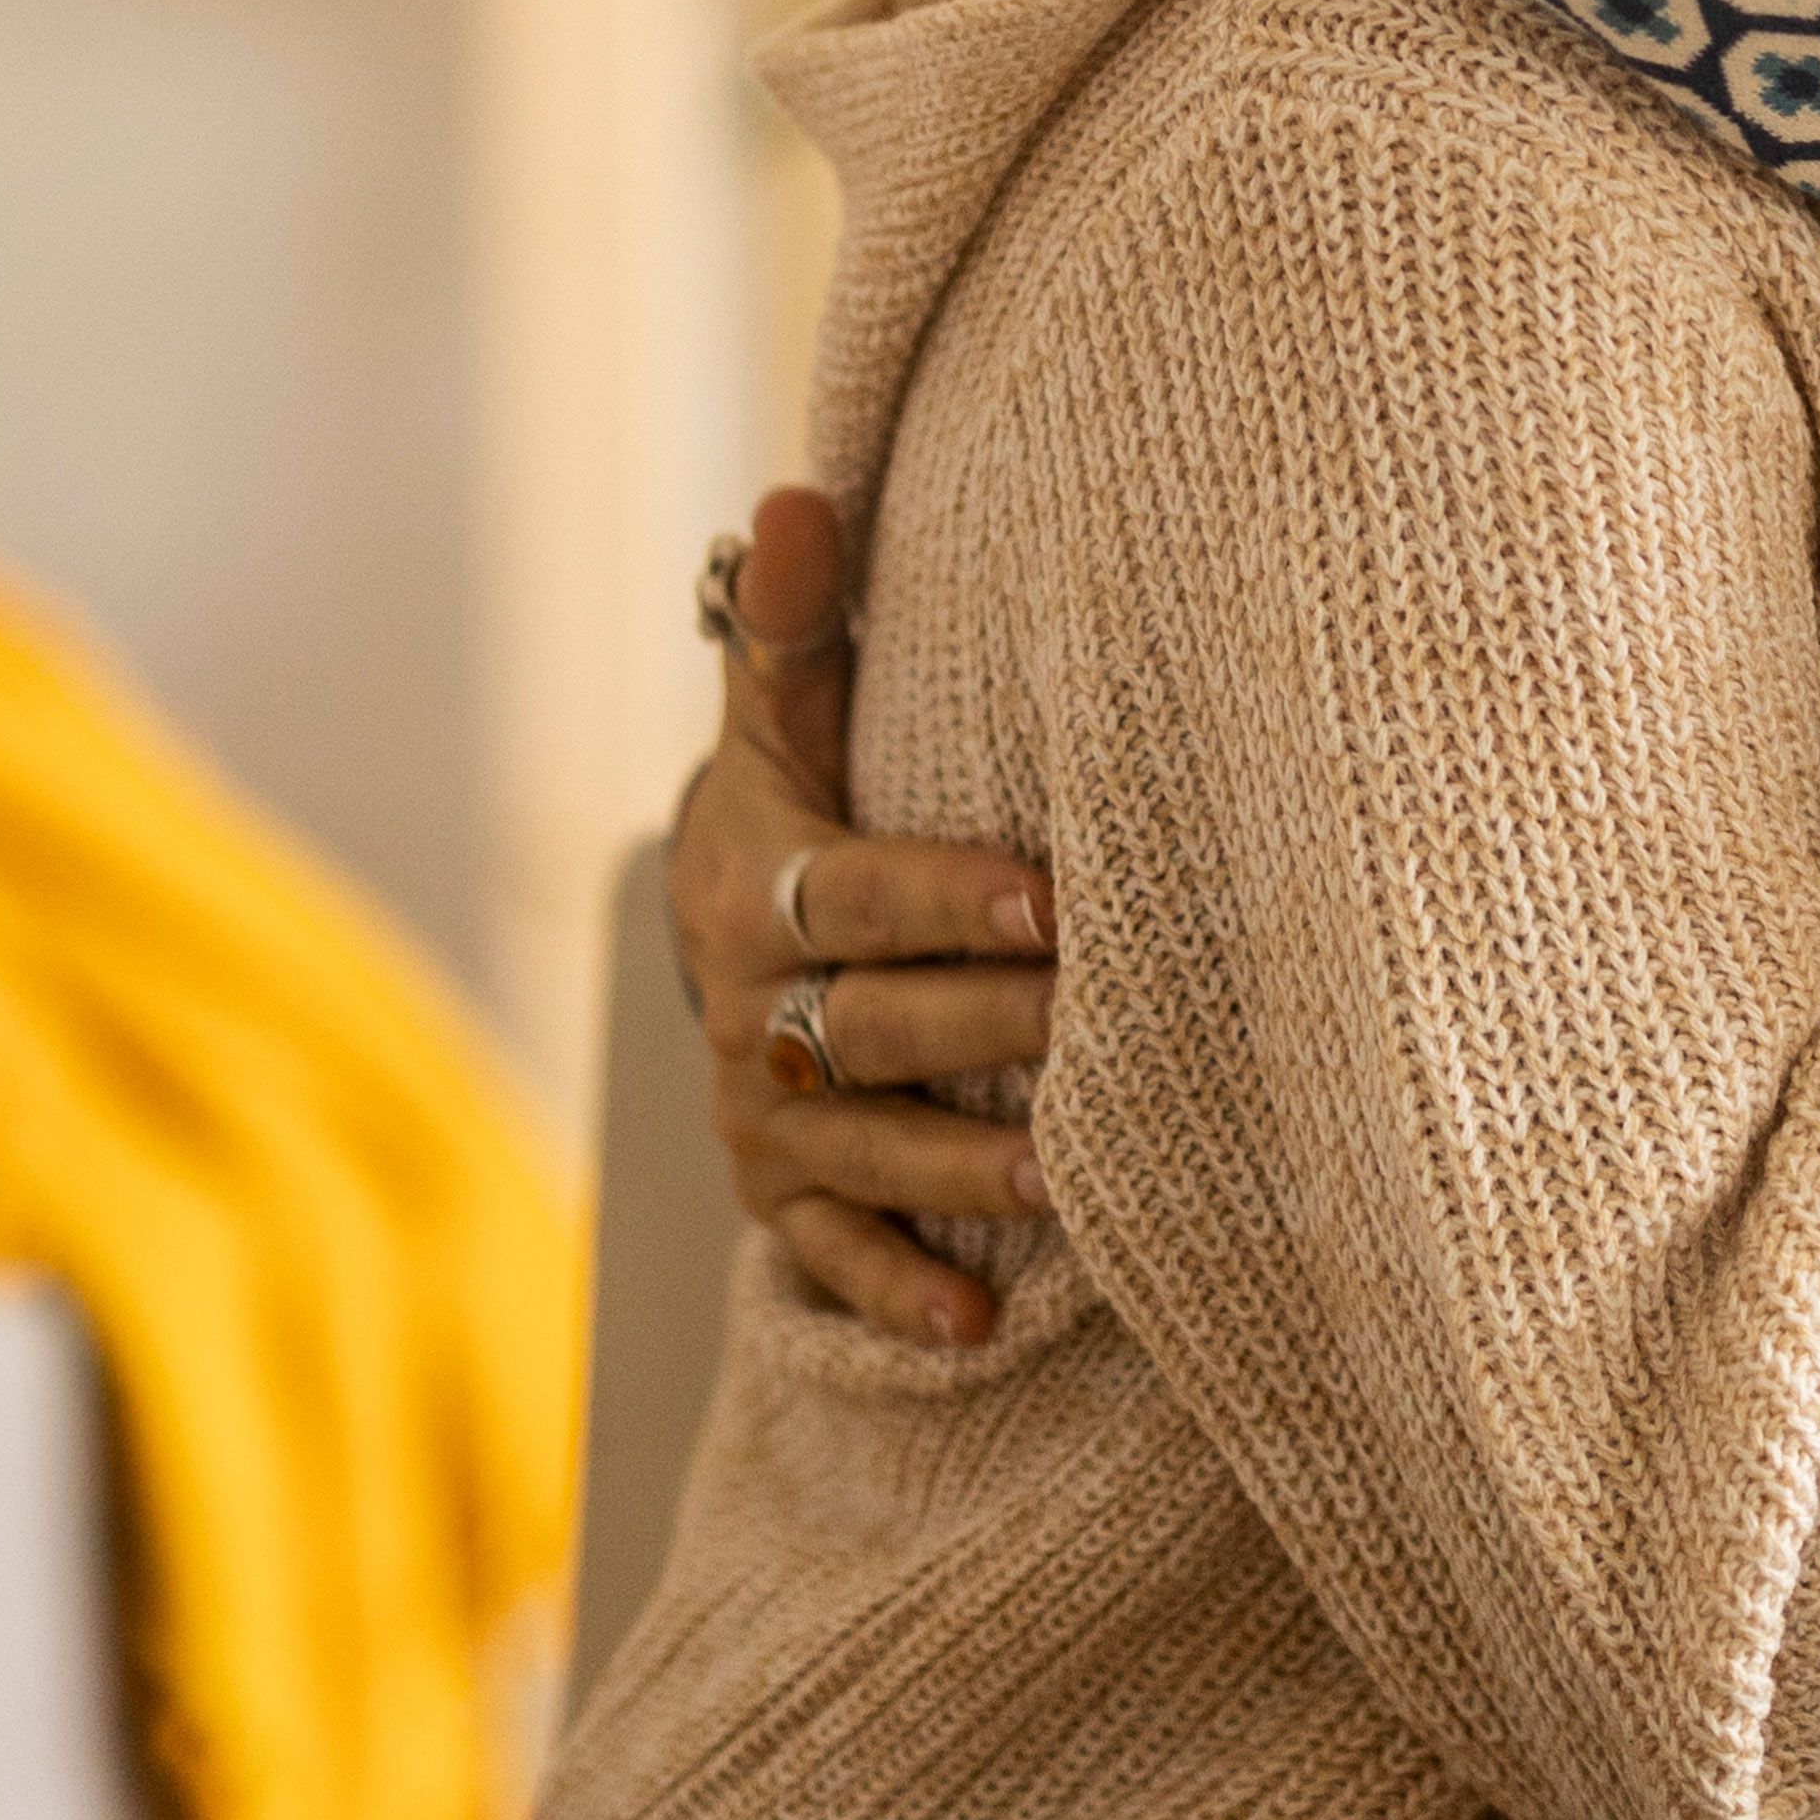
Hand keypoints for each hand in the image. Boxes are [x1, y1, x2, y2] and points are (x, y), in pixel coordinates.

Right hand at [669, 482, 1047, 1350]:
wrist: (719, 928)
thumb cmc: (802, 801)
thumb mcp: (789, 713)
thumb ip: (801, 621)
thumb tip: (797, 494)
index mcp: (759, 882)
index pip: (855, 894)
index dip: (950, 899)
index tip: (1056, 901)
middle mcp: (752, 1008)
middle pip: (872, 1027)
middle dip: (985, 1035)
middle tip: (1099, 1037)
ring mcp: (762, 1113)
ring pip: (864, 1147)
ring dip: (962, 1170)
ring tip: (1069, 1182)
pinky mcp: (777, 1197)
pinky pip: (829, 1258)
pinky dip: (897, 1292)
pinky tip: (978, 1325)